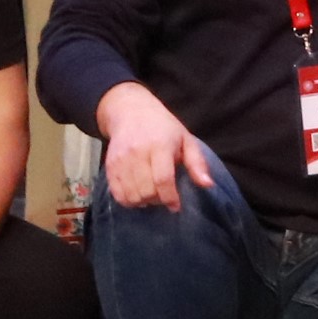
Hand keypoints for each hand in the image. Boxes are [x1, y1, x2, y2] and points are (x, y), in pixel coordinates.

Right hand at [99, 87, 215, 213]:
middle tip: (164, 196)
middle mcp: (138, 153)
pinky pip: (117, 194)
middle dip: (158, 200)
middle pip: (146, 191)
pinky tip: (137, 195)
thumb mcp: (186, 139)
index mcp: (160, 145)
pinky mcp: (109, 166)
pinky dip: (128, 201)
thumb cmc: (164, 128)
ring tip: (151, 195)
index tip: (176, 206)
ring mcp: (121, 160)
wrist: (131, 112)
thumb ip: (197, 163)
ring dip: (143, 202)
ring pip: (131, 195)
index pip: (163, 179)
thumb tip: (208, 185)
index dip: (170, 198)